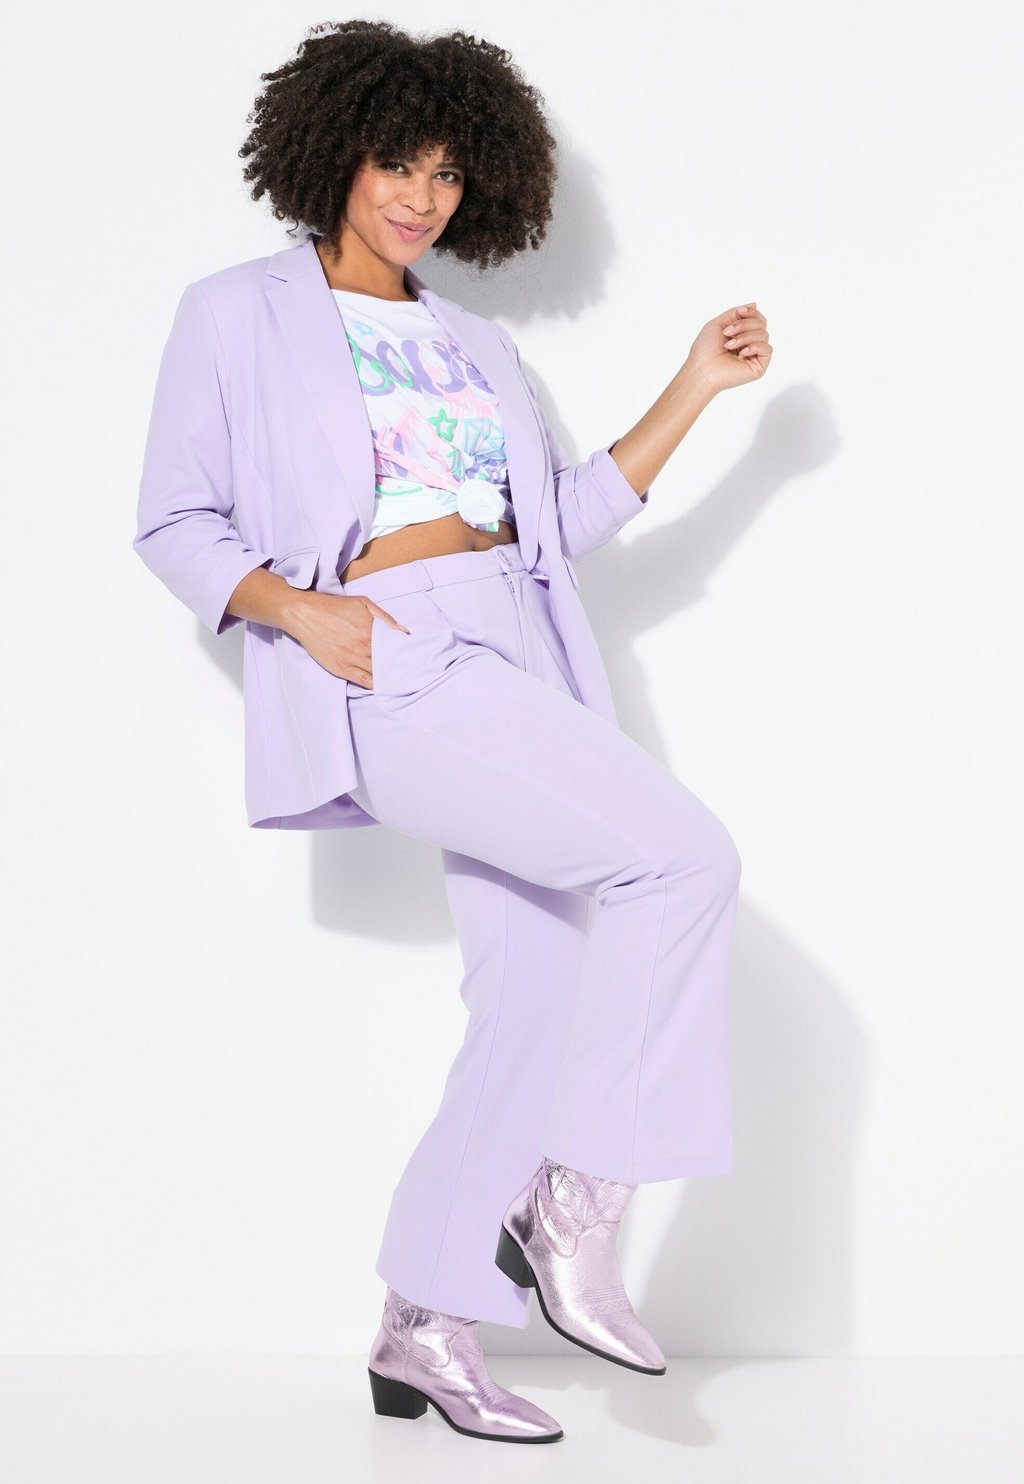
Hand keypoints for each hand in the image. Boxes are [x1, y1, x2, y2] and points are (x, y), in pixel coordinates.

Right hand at [281, 592, 409, 685]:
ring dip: (389, 677)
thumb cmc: (334, 607)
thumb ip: (384, 617)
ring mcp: (352, 659)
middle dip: (399, 667)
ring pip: (378, 673)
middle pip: (388, 662)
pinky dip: (374, 685)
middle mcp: (363, 646)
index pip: (394, 647)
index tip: (413, 657)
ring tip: (400, 680)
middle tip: (410, 671)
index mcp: (370, 630)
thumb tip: (403, 630)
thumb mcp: (362, 603)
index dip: (405, 653)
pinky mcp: (341, 669)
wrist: (305, 614)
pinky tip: (382, 685)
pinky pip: (363, 681)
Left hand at [685, 303, 772, 394]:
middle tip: (727, 333)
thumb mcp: (719, 323)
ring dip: (745, 336)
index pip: (757, 318)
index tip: (739, 312)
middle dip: (744, 324)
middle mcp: (750, 344)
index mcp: (742, 334)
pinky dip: (755, 347)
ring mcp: (755, 356)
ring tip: (729, 346)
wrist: (701, 369)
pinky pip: (768, 349)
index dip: (751, 312)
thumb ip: (736, 313)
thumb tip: (755, 304)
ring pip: (764, 334)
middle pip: (762, 323)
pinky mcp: (759, 367)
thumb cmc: (705, 349)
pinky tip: (742, 353)